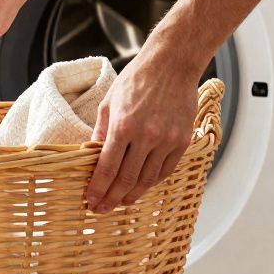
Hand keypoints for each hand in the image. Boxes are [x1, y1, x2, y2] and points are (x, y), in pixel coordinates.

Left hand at [86, 46, 200, 211]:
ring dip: (133, 194)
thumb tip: (93, 155)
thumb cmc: (137, 79)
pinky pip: (165, 170)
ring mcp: (167, 140)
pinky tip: (142, 186)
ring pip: (147, 179)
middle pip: (127, 179)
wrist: (172, 64)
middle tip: (102, 209)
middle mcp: (146, 136)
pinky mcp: (182, 141)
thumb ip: (101, 131)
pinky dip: (152, 181)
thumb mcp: (109, 102)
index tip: (91, 201)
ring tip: (121, 202)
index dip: (98, 189)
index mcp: (123, 126)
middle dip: (112, 198)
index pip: (107, 168)